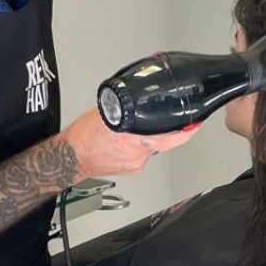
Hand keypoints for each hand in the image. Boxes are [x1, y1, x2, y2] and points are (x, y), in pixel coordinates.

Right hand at [62, 108, 197, 181]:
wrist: (70, 157)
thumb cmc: (83, 137)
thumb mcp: (106, 112)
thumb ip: (123, 107)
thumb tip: (134, 96)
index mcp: (133, 138)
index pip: (170, 138)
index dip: (185, 132)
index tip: (195, 125)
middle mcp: (137, 154)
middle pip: (161, 140)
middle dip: (159, 130)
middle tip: (153, 121)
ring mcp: (135, 163)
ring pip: (151, 147)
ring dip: (146, 139)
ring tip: (129, 133)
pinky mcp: (131, 169)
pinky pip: (141, 155)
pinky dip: (137, 148)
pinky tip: (125, 143)